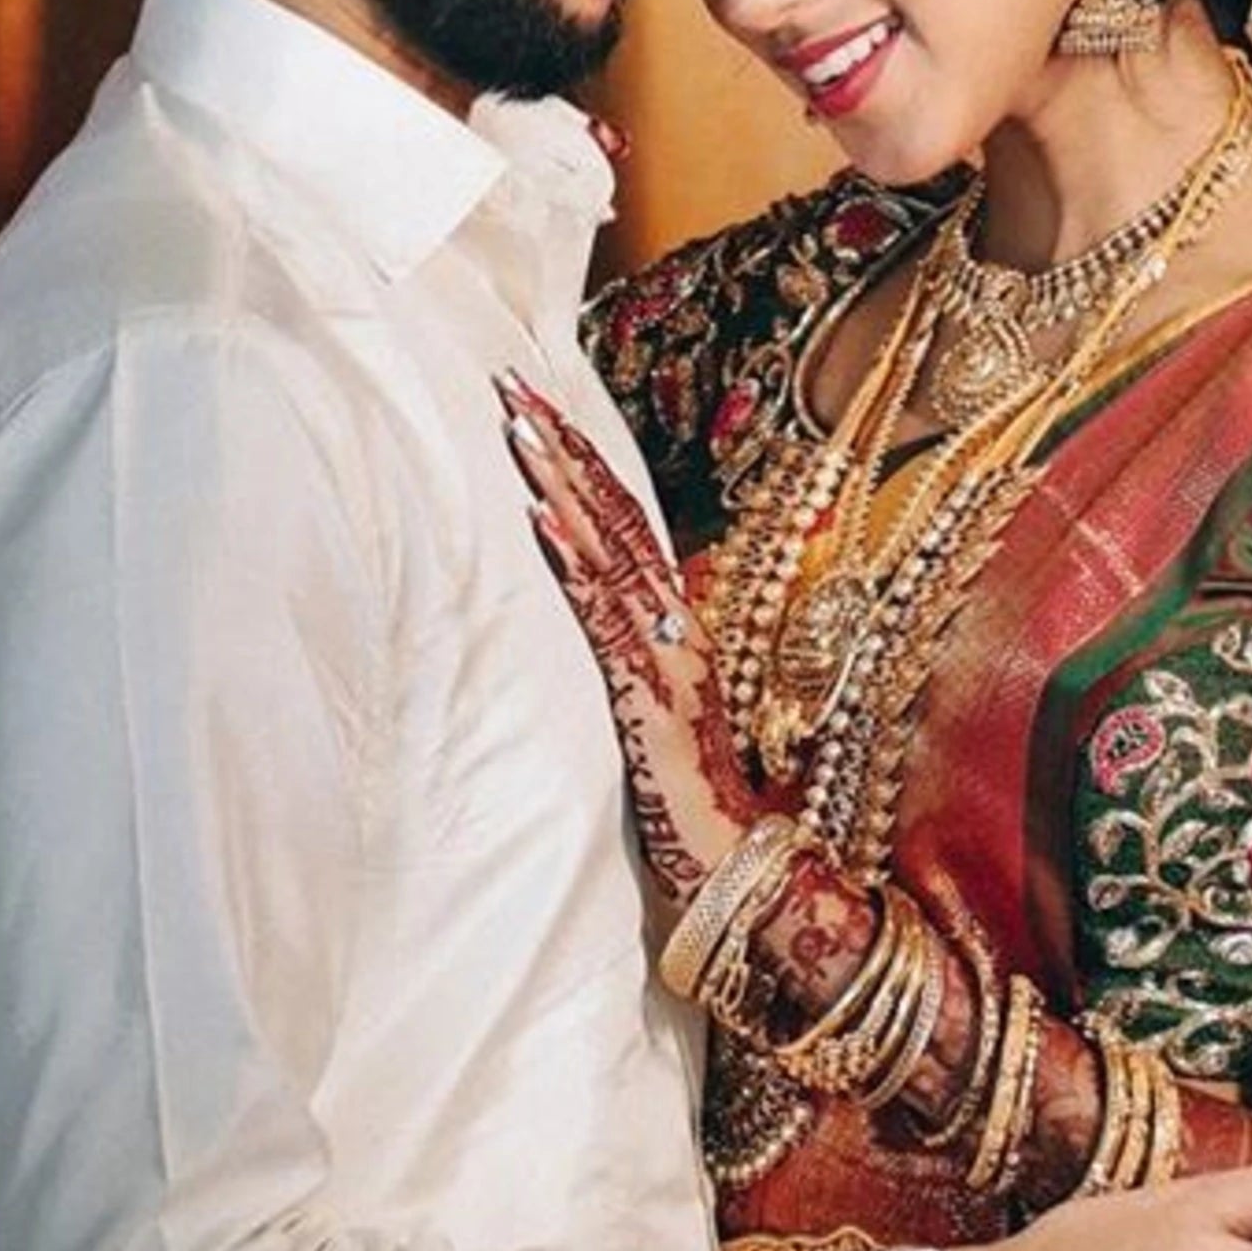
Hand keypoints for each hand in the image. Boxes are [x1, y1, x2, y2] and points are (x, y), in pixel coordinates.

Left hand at [499, 376, 749, 909]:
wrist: (742, 870)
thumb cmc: (693, 799)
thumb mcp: (654, 711)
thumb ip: (634, 658)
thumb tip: (597, 609)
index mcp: (673, 624)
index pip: (621, 522)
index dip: (578, 461)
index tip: (535, 406)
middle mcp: (674, 627)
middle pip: (613, 516)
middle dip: (561, 445)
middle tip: (510, 381)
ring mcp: (663, 660)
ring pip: (608, 554)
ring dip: (561, 487)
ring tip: (518, 429)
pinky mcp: (646, 701)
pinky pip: (605, 623)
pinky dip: (577, 569)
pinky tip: (545, 526)